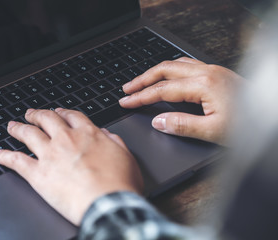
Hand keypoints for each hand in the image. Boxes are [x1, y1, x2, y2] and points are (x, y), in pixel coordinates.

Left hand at [0, 108, 142, 224]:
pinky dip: (5, 156)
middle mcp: (67, 139)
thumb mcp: (126, 157)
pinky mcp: (38, 174)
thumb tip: (106, 134)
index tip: (57, 112)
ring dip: (18, 128)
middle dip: (37, 115)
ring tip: (12, 126)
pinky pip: (16, 161)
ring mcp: (50, 155)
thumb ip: (114, 142)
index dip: (62, 112)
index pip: (71, 116)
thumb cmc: (120, 184)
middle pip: (47, 119)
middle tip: (30, 114)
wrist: (108, 204)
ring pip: (28, 134)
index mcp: (88, 134)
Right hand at [119, 57, 242, 144]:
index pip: (162, 90)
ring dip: (154, 72)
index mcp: (204, 85)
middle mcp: (207, 72)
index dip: (141, 97)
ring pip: (174, 64)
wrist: (272, 117)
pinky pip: (186, 65)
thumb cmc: (249, 125)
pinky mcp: (216, 73)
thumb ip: (182, 125)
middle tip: (127, 89)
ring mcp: (212, 70)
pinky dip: (170, 70)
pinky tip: (166, 77)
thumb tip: (158, 121)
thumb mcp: (213, 131)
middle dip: (142, 79)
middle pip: (164, 70)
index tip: (126, 101)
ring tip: (140, 82)